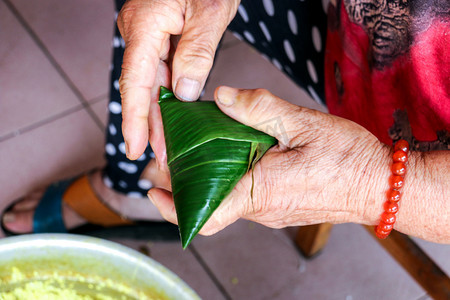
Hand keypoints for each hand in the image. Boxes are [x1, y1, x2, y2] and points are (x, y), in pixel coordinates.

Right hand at [117, 0, 239, 161]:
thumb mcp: (210, 11)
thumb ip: (196, 53)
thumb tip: (183, 94)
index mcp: (146, 25)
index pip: (136, 81)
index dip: (135, 118)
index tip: (135, 147)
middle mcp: (141, 32)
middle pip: (141, 86)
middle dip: (149, 123)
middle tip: (157, 156)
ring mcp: (150, 34)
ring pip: (152, 81)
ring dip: (159, 113)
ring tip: (166, 144)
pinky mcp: (162, 35)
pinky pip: (162, 70)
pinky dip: (168, 94)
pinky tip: (175, 113)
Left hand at [149, 87, 390, 234]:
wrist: (382, 185)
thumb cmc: (349, 159)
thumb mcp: (303, 123)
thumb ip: (259, 109)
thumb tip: (224, 98)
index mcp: (263, 191)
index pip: (206, 212)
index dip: (175, 205)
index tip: (154, 189)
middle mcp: (263, 209)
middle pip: (211, 202)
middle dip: (187, 181)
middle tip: (174, 155)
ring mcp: (272, 212)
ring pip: (228, 199)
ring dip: (210, 178)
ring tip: (203, 149)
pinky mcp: (281, 207)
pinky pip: (247, 197)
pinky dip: (231, 179)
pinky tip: (235, 155)